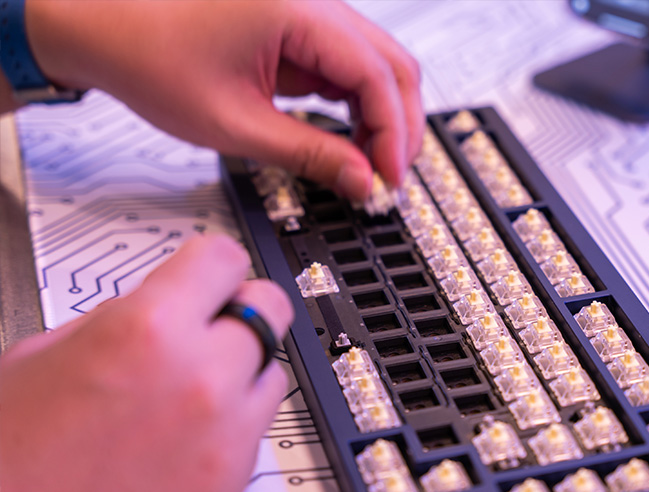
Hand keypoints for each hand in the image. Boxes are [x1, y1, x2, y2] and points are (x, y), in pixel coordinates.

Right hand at [0, 235, 293, 491]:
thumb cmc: (11, 457)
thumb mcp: (46, 351)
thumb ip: (125, 315)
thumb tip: (170, 301)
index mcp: (148, 329)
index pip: (225, 258)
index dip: (212, 266)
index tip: (209, 276)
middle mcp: (201, 375)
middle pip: (269, 306)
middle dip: (239, 310)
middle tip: (212, 327)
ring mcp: (226, 431)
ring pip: (270, 369)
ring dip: (241, 371)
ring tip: (190, 393)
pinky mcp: (235, 479)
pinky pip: (260, 427)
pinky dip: (235, 421)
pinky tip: (187, 436)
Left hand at [25, 0, 423, 201]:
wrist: (110, 29)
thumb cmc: (154, 59)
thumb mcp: (237, 124)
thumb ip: (310, 154)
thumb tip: (361, 180)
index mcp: (297, 12)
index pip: (377, 75)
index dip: (393, 134)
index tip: (388, 180)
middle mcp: (314, 3)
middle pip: (394, 65)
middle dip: (401, 127)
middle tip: (389, 179)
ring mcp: (312, 15)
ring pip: (379, 66)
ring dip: (384, 118)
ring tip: (369, 168)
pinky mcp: (303, 31)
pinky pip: (351, 68)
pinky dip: (360, 109)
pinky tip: (351, 143)